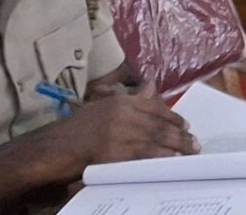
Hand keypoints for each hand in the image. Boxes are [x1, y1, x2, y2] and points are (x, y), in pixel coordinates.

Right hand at [54, 83, 196, 164]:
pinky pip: (144, 153)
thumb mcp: (102, 107)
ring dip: (176, 145)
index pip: (155, 108)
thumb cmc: (74, 131)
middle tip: (194, 141)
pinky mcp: (114, 152)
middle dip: (179, 133)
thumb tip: (152, 86)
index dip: (173, 117)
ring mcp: (118, 133)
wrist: (51, 149)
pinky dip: (161, 156)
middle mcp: (122, 114)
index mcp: (121, 102)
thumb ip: (130, 99)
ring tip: (190, 151)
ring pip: (156, 138)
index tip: (185, 124)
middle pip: (159, 124)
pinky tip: (172, 159)